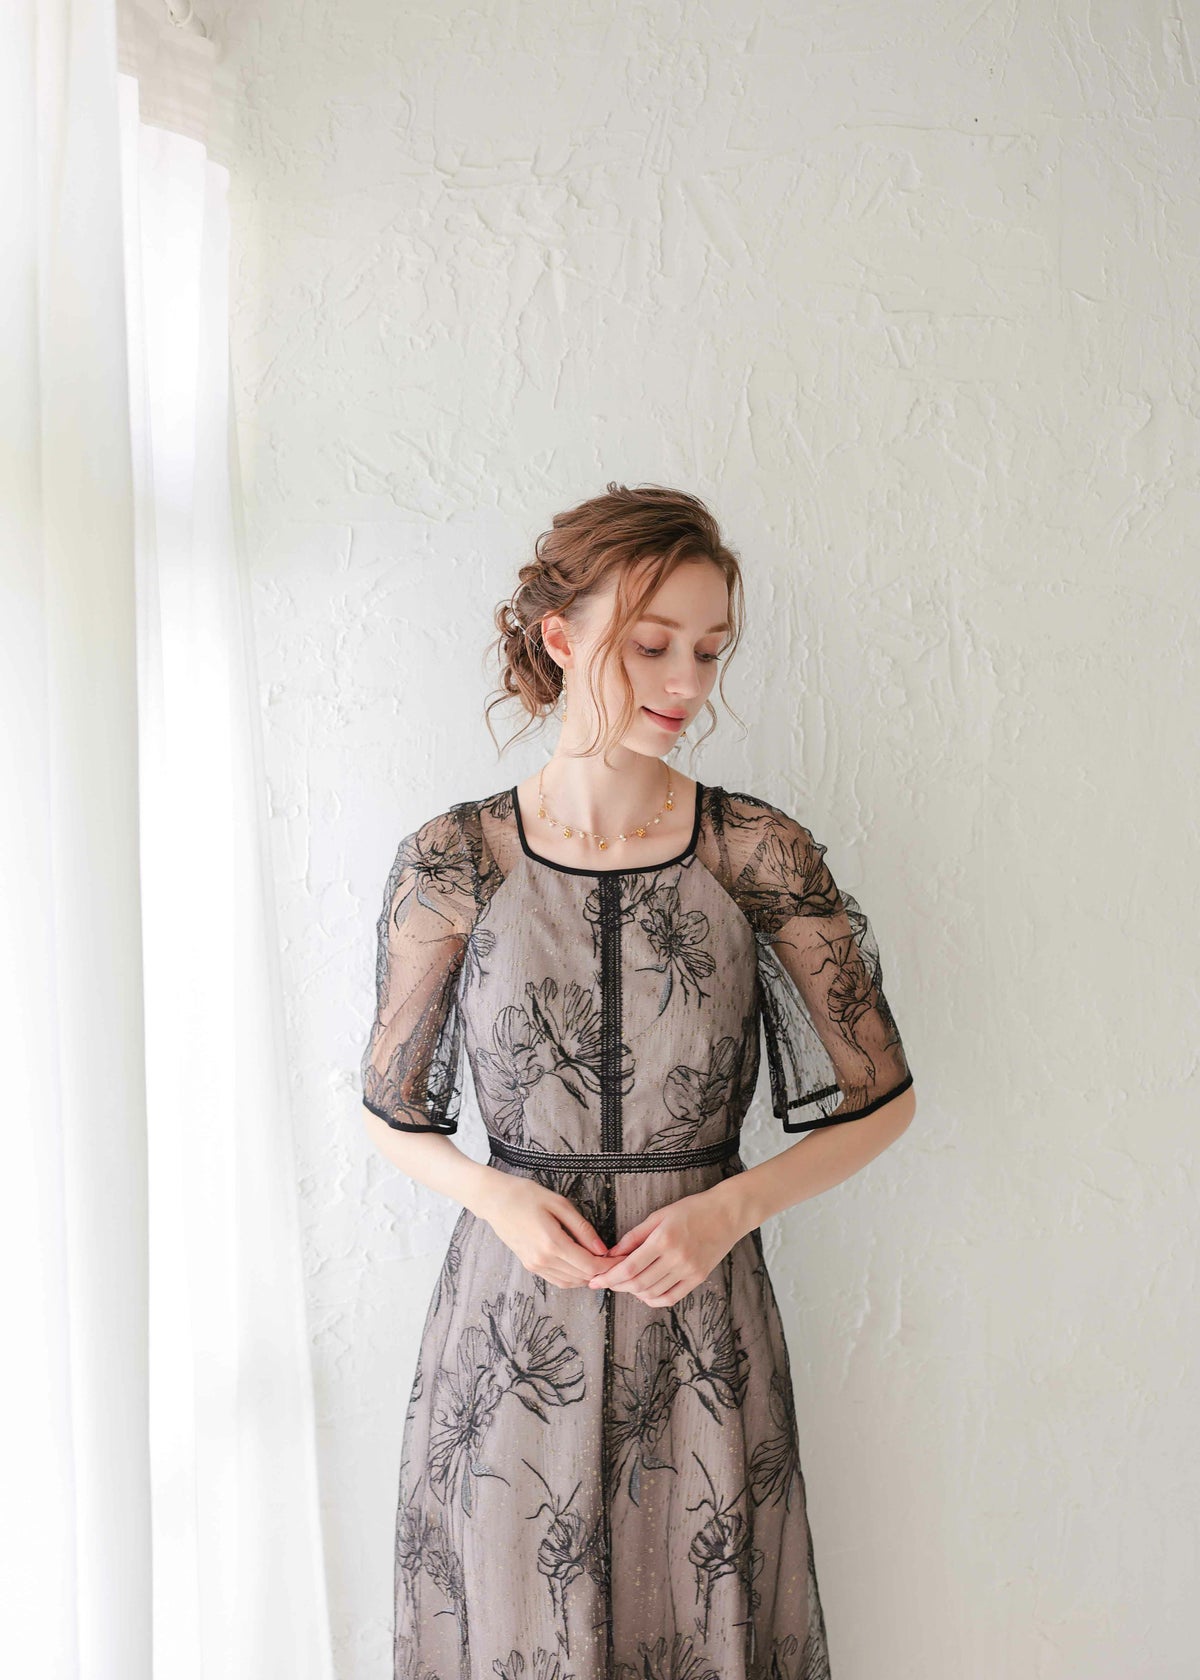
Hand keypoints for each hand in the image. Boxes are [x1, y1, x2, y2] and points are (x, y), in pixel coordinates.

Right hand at [478, 1172, 611, 1288]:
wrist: (494, 1200)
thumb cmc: (526, 1195)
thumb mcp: (559, 1204)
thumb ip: (582, 1228)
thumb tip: (602, 1249)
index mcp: (552, 1243)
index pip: (589, 1265)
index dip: (609, 1265)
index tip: (622, 1259)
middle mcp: (543, 1259)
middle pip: (582, 1276)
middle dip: (603, 1272)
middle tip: (618, 1261)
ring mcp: (535, 1265)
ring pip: (570, 1282)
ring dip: (588, 1277)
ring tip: (603, 1264)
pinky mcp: (530, 1266)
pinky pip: (557, 1280)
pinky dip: (573, 1277)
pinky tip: (582, 1266)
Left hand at [587, 1189, 744, 1308]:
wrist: (727, 1214)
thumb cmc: (691, 1210)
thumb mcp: (659, 1215)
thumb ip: (634, 1236)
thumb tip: (611, 1254)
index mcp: (664, 1240)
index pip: (630, 1267)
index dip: (609, 1277)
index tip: (595, 1280)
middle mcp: (676, 1258)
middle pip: (638, 1284)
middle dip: (617, 1286)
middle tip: (605, 1283)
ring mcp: (689, 1271)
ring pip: (653, 1293)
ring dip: (633, 1292)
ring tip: (624, 1284)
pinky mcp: (698, 1278)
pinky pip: (671, 1298)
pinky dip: (653, 1299)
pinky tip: (644, 1292)